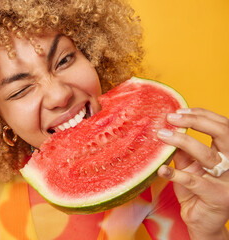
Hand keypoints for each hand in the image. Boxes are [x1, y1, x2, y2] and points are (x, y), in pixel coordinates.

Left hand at [156, 108, 228, 239]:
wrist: (201, 221)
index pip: (222, 126)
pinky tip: (161, 168)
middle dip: (196, 121)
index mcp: (227, 153)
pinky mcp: (216, 197)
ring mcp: (227, 181)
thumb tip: (168, 128)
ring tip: (162, 135)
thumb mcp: (188, 165)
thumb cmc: (194, 190)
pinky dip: (176, 173)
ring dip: (183, 141)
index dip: (202, 115)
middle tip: (171, 117)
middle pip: (222, 134)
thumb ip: (183, 150)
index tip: (179, 111)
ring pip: (208, 155)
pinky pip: (194, 181)